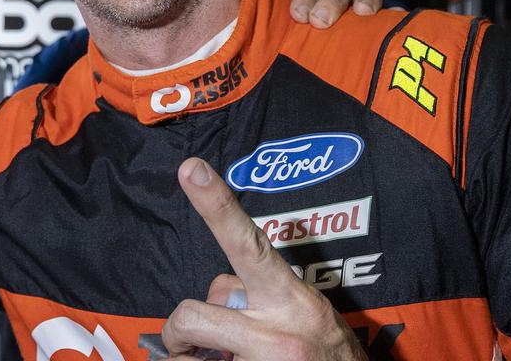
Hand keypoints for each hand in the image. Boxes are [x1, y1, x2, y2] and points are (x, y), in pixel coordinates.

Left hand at [161, 158, 366, 360]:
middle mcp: (279, 333)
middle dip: (181, 329)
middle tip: (188, 343)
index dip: (217, 206)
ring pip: (193, 346)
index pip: (249, 244)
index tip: (191, 168)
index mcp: (292, 300)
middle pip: (195, 312)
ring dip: (192, 356)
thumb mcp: (305, 318)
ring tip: (219, 359)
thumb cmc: (329, 358)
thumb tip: (218, 296)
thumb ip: (260, 297)